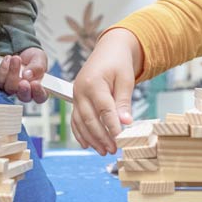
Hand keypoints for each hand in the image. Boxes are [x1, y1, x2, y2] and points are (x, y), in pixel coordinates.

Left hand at [0, 47, 48, 102]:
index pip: (40, 97)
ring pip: (10, 88)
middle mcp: (25, 93)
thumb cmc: (34, 59)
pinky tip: (8, 59)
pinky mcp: (1, 84)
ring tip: (16, 58)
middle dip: (23, 87)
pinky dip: (3, 68)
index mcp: (39, 89)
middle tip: (24, 74)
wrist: (22, 53)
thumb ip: (37, 68)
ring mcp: (12, 90)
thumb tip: (28, 75)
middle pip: (23, 96)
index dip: (38, 92)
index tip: (35, 83)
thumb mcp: (40, 59)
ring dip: (13, 71)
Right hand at [71, 28, 141, 154]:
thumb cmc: (118, 63)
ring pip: (81, 122)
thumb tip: (125, 122)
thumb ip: (124, 101)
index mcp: (93, 82)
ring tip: (104, 150)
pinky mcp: (76, 100)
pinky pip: (75, 120)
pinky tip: (88, 145)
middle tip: (113, 149)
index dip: (112, 126)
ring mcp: (76, 95)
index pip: (104, 109)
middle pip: (90, 119)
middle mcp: (80, 90)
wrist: (109, 50)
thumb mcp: (126, 79)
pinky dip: (80, 133)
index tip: (121, 140)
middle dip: (102, 137)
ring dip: (92, 139)